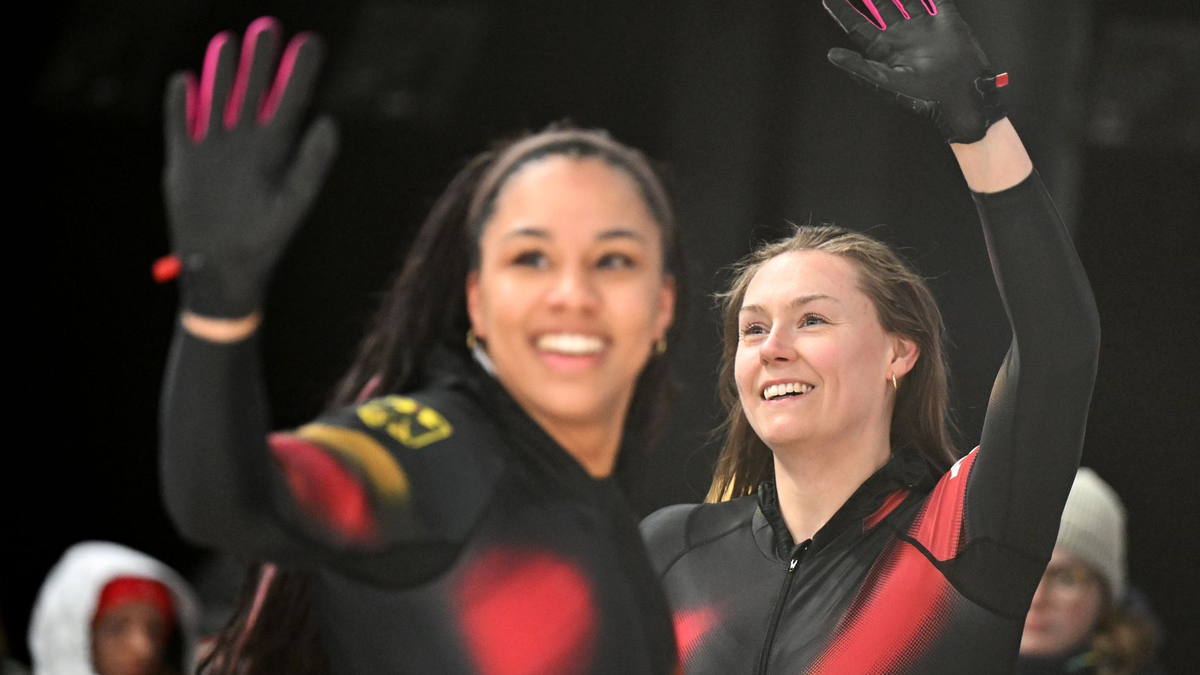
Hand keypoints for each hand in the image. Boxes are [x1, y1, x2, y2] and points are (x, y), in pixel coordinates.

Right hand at [163, 17, 338, 317]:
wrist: (224, 270)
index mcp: (276, 151)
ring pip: (217, 99)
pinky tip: (185, 81)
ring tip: (228, 42)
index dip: (298, 73)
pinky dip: (181, 104)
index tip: (309, 42)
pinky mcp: (184, 161)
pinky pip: (180, 124)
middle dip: (259, 61)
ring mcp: (214, 149)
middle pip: (252, 91)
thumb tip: (330, 121)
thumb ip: (311, 162)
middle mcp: (246, 143)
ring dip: (221, 72)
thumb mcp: (293, 201)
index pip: (289, 102)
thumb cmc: (266, 241)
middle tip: (267, 27)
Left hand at [822, 0, 1006, 143]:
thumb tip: (831, 54)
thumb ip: (858, 65)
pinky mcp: (944, 19)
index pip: (857, 25)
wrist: (960, 92)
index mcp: (883, 49)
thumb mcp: (885, 80)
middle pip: (879, 5)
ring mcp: (921, 25)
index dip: (843, 10)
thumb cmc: (923, 93)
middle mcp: (900, 35)